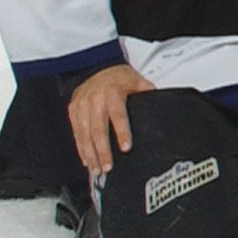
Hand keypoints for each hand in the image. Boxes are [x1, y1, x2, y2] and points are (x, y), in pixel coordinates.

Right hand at [68, 62, 154, 177]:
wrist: (95, 67)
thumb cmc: (118, 77)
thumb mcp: (137, 81)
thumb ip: (148, 93)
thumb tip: (164, 106)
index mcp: (113, 92)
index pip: (118, 115)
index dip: (122, 132)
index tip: (126, 148)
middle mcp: (95, 100)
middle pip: (98, 130)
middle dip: (102, 151)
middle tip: (108, 167)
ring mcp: (82, 106)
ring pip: (85, 134)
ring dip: (90, 154)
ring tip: (97, 169)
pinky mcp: (73, 111)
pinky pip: (76, 133)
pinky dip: (81, 148)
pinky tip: (86, 160)